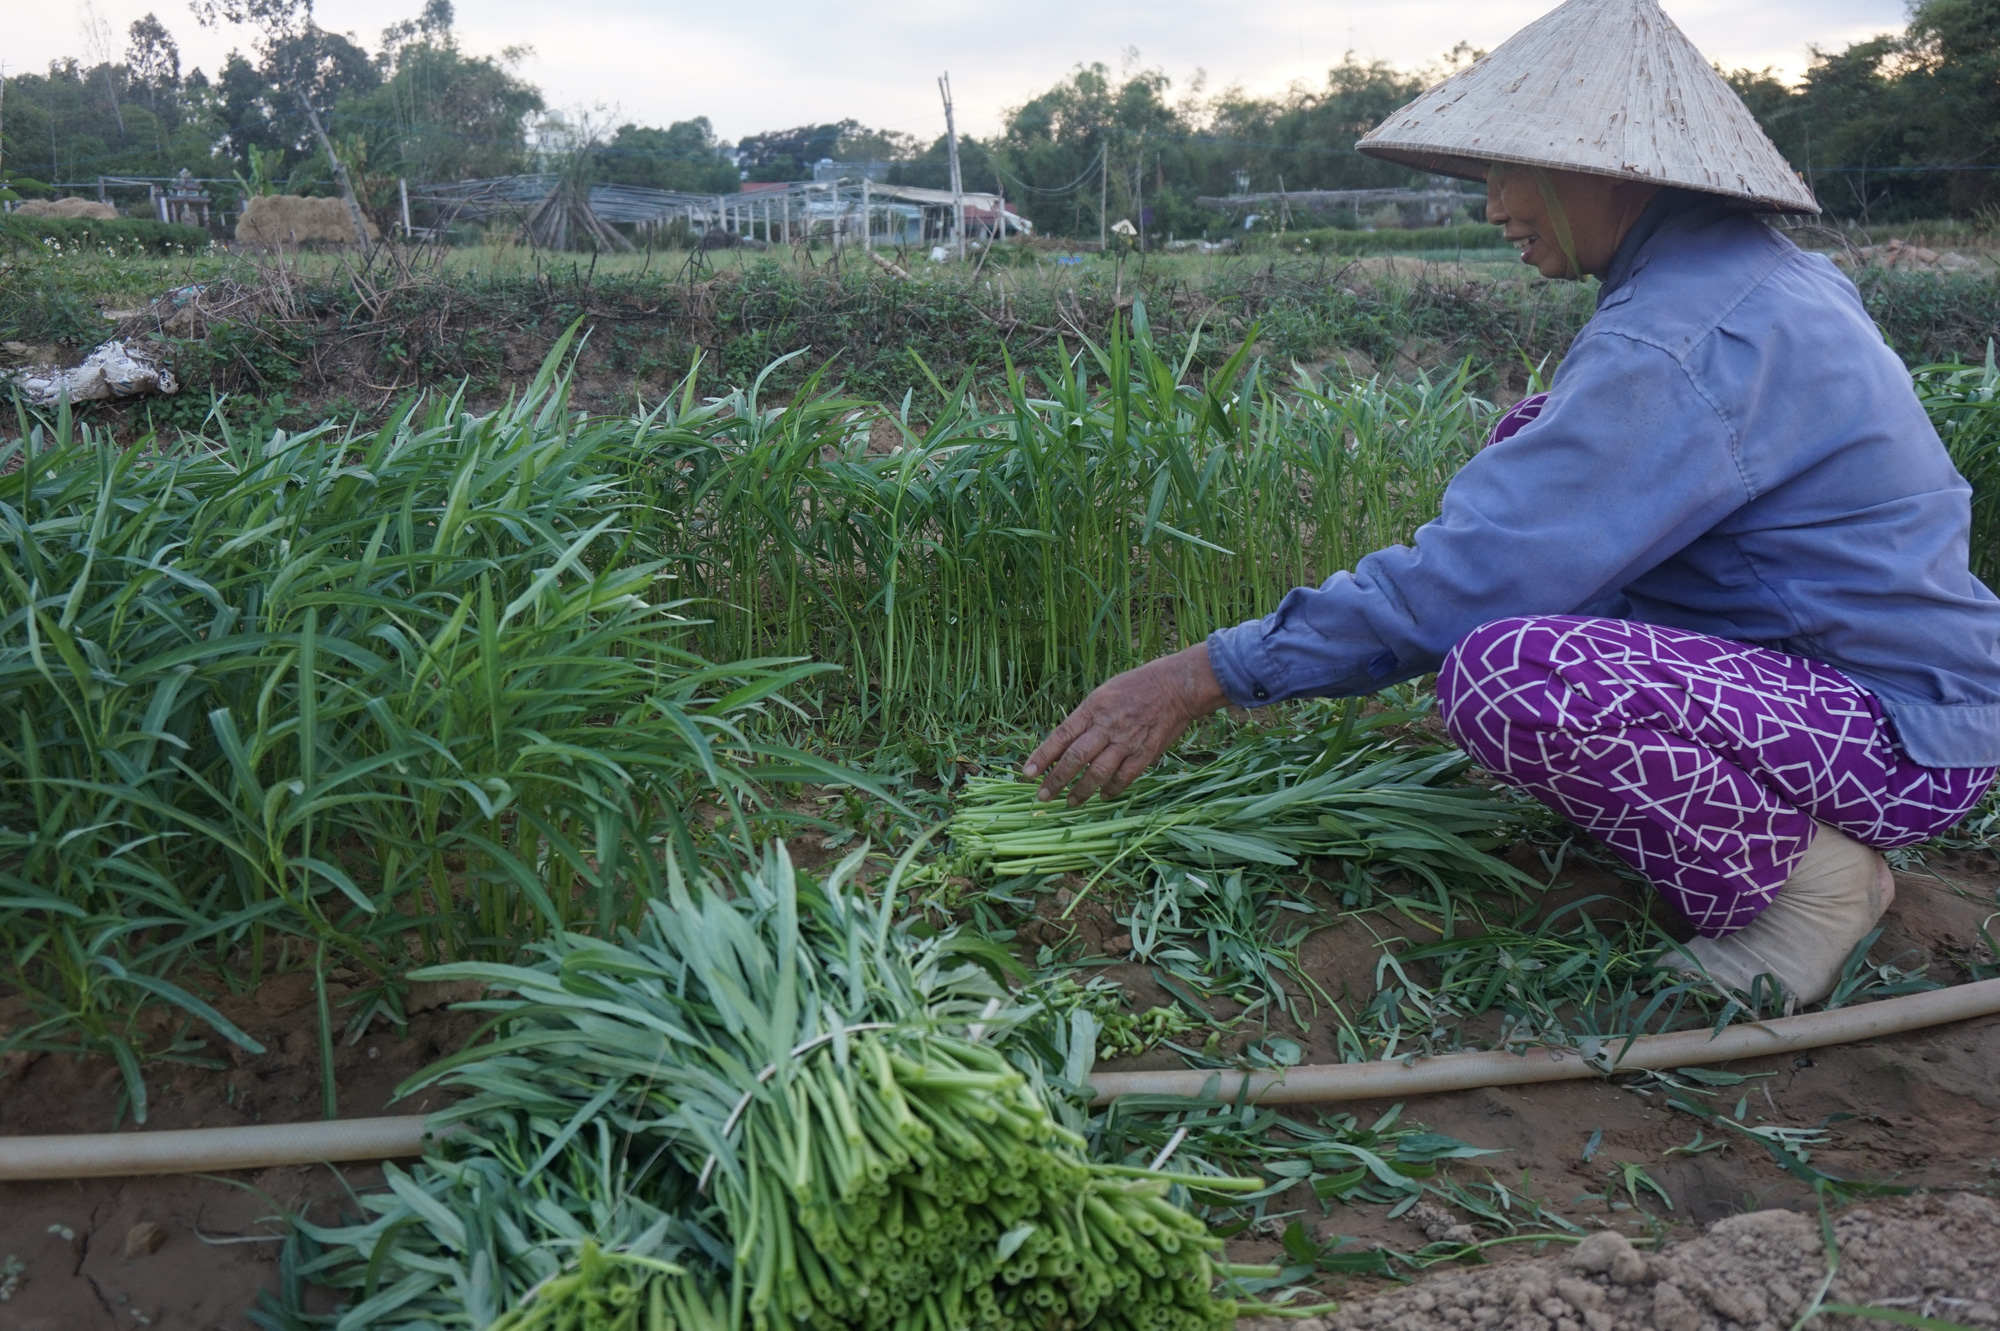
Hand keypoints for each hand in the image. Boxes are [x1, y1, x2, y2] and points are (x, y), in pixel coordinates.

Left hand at [1023, 643, 1230, 804]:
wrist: (1176, 686)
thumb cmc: (1136, 686)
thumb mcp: (1103, 693)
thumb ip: (1085, 718)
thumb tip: (1063, 744)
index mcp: (1093, 708)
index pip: (1061, 736)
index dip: (1042, 756)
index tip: (1027, 773)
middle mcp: (1107, 726)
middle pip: (1075, 758)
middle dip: (1056, 780)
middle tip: (1042, 796)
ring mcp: (1127, 741)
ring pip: (1097, 773)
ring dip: (1081, 791)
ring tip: (1069, 802)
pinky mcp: (1145, 753)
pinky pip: (1124, 778)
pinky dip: (1111, 789)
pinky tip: (1102, 796)